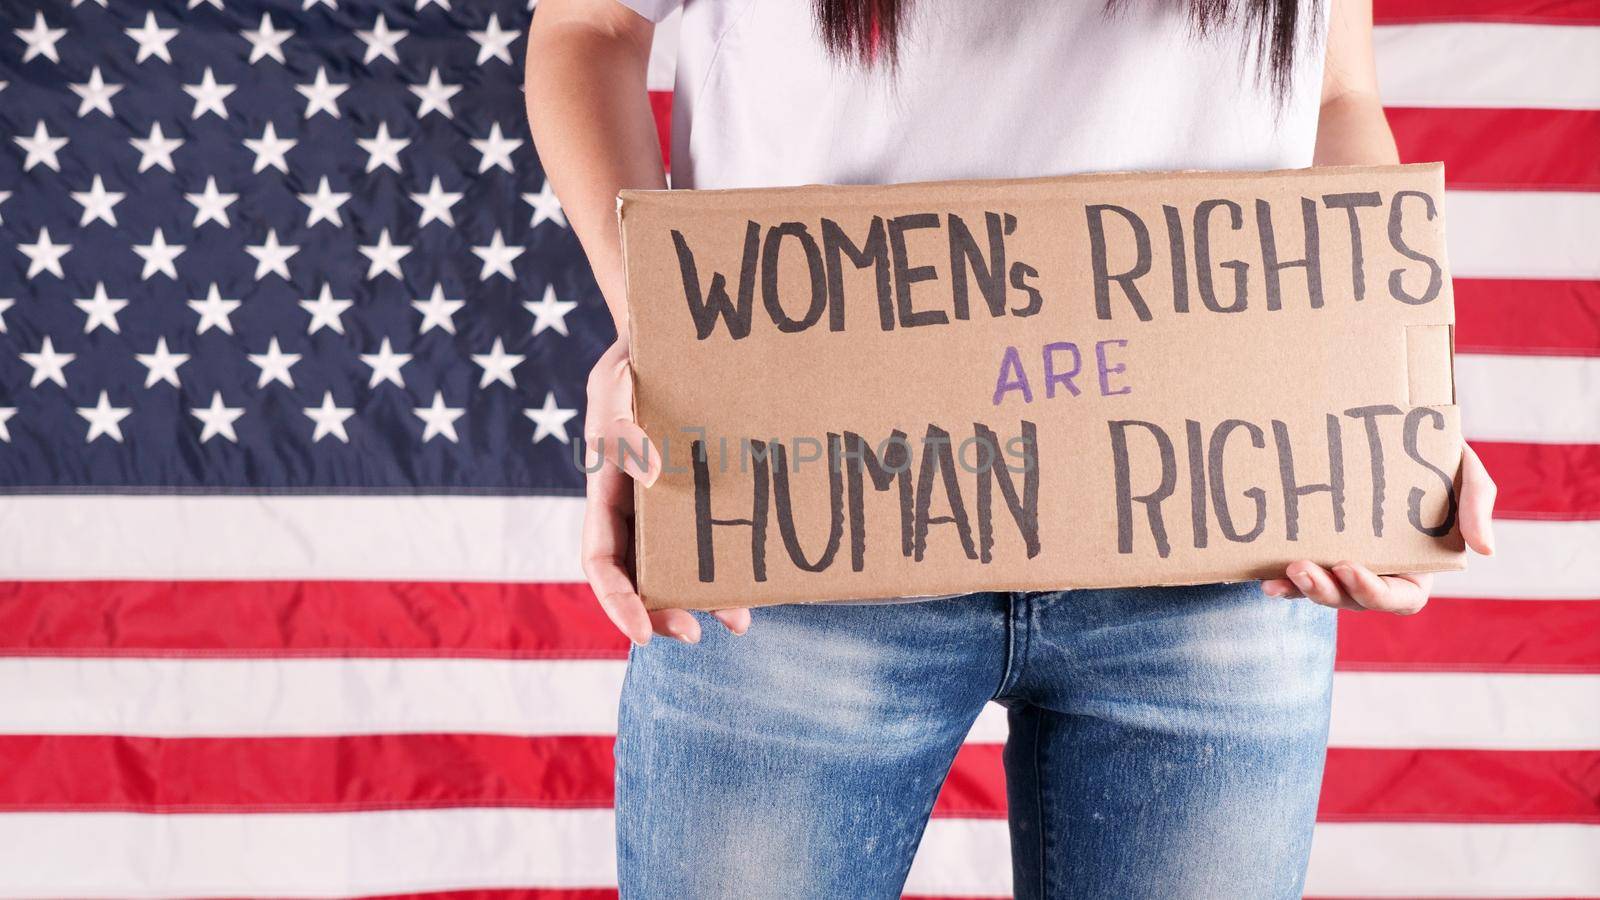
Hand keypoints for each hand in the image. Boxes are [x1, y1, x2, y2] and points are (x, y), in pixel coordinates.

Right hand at [581, 340, 751, 643]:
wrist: (675, 338)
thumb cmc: (635, 359)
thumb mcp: (615, 382)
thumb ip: (621, 425)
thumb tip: (650, 476)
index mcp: (606, 494)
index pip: (601, 563)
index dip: (618, 602)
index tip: (644, 632)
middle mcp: (639, 509)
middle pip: (643, 579)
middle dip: (665, 611)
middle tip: (697, 632)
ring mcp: (676, 505)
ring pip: (686, 565)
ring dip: (707, 598)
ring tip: (740, 620)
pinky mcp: (712, 495)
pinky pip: (721, 537)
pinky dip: (737, 561)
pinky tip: (764, 578)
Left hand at [1261, 443, 1496, 614]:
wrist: (1398, 433)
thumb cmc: (1439, 458)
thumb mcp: (1467, 475)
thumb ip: (1476, 507)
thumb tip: (1486, 549)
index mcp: (1416, 569)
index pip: (1398, 600)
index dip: (1373, 592)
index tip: (1349, 566)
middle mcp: (1378, 573)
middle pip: (1352, 600)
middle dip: (1326, 592)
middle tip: (1302, 569)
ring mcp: (1343, 562)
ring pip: (1322, 590)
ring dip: (1300, 588)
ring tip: (1280, 574)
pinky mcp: (1316, 548)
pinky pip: (1296, 573)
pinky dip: (1279, 580)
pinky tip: (1260, 577)